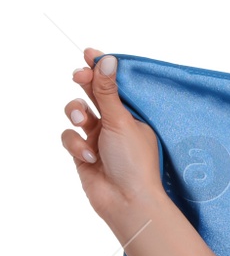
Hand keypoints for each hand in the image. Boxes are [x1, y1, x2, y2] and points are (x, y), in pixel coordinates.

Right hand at [61, 47, 163, 224]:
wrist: (127, 201)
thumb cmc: (134, 163)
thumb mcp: (121, 121)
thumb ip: (109, 92)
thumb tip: (107, 60)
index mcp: (133, 115)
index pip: (115, 86)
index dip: (101, 69)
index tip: (89, 53)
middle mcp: (116, 124)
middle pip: (93, 94)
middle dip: (84, 84)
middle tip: (79, 76)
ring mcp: (98, 138)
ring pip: (76, 113)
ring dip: (76, 116)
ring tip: (84, 124)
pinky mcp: (83, 153)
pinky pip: (69, 137)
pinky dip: (75, 145)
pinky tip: (89, 157)